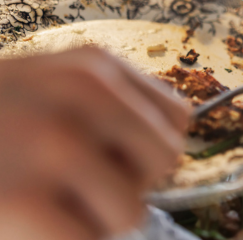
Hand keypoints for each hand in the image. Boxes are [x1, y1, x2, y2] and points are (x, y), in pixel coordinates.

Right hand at [0, 47, 189, 239]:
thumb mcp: (52, 86)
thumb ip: (112, 105)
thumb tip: (172, 144)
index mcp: (94, 66)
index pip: (176, 118)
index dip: (147, 145)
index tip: (112, 153)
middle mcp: (83, 95)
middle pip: (164, 161)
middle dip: (129, 180)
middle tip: (77, 181)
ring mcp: (53, 145)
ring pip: (130, 210)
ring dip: (93, 218)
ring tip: (45, 201)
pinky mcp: (21, 200)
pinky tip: (24, 221)